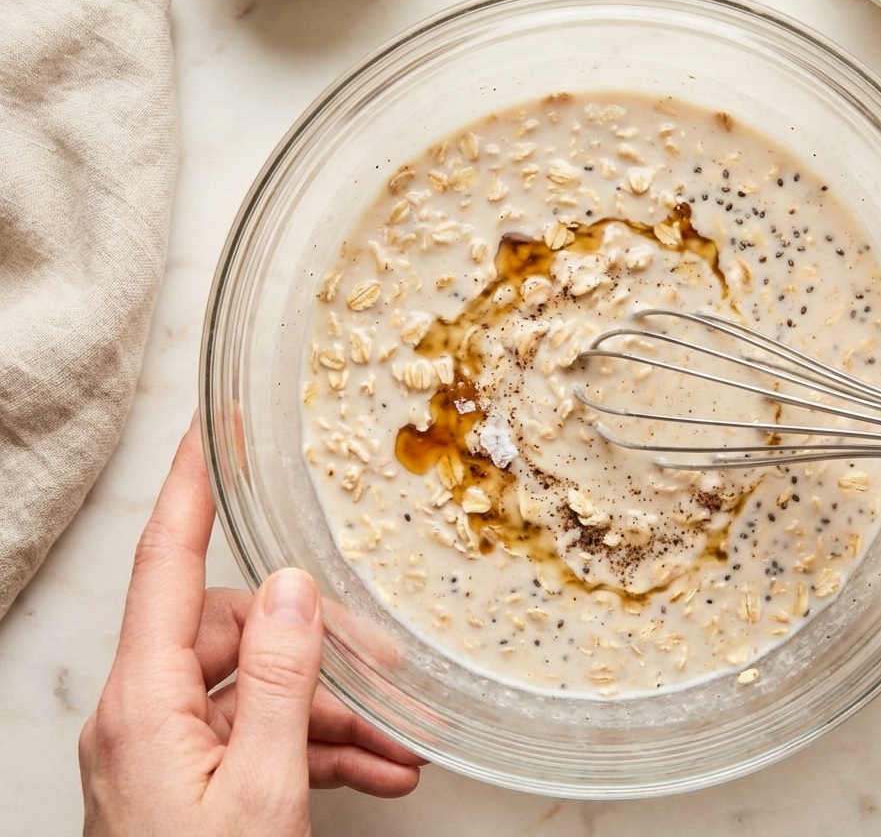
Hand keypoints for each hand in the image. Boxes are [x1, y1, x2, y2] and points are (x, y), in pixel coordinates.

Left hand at [79, 417, 423, 835]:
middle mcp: (149, 714)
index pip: (165, 563)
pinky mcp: (194, 780)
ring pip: (261, 688)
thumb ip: (279, 680)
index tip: (214, 427)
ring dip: (334, 711)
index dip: (191, 487)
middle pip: (237, 630)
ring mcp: (170, 749)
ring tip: (400, 741)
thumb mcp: (260, 789)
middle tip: (388, 668)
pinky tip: (378, 769)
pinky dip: (320, 748)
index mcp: (145, 703)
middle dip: (319, 644)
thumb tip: (293, 586)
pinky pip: (263, 737)